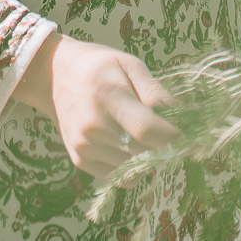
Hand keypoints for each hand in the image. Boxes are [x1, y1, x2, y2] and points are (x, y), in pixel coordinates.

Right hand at [11, 33, 180, 176]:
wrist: (53, 76)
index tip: (186, 133)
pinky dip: (132, 168)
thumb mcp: (128, 64)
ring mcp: (85, 146)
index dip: (172, 135)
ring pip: (133, 167)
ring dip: (148, 158)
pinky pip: (118, 177)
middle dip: (164, 146)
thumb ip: (154, 90)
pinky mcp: (80, 160)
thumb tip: (180, 114)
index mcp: (107, 96)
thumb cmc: (97, 66)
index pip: (146, 128)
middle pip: (142, 150)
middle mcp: (93, 126)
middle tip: (170, 135)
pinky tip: (130, 147)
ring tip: (147, 138)